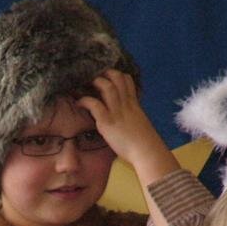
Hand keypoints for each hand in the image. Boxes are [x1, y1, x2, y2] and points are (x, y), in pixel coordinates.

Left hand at [77, 70, 178, 186]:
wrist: (147, 151)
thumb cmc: (144, 142)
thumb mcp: (139, 122)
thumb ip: (132, 115)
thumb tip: (126, 116)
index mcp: (134, 104)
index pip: (127, 80)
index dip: (117, 75)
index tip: (107, 76)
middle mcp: (125, 104)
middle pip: (117, 78)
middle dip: (105, 74)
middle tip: (94, 77)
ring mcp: (116, 112)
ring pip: (107, 87)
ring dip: (95, 83)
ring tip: (85, 86)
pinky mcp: (107, 122)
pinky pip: (95, 105)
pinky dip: (85, 101)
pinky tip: (79, 103)